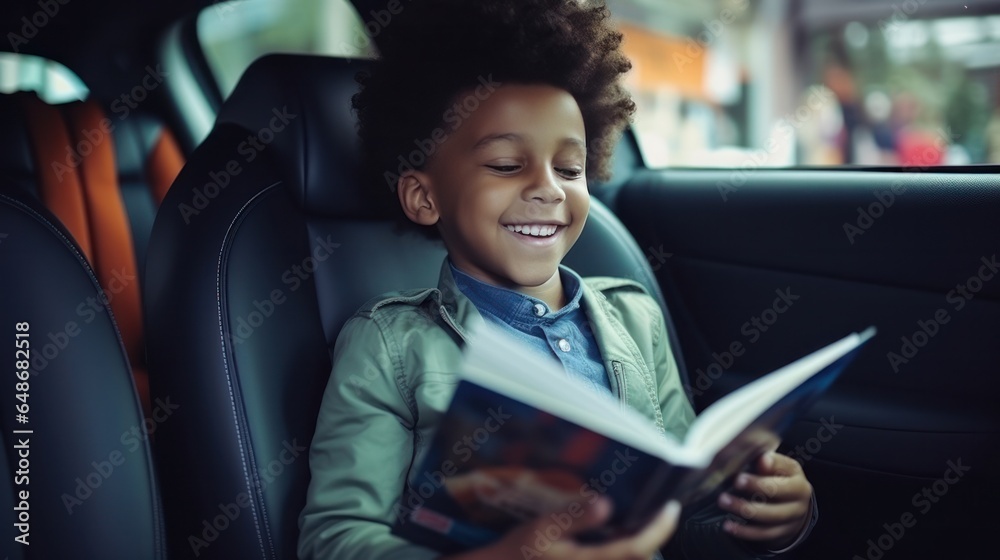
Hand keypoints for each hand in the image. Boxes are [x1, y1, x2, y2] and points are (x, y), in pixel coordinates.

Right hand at [446, 498, 680, 559]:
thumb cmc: (520, 551)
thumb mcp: (543, 528)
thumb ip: (575, 517)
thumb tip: (606, 504)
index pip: (637, 548)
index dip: (659, 529)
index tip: (671, 506)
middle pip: (640, 558)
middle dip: (652, 535)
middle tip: (657, 509)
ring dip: (638, 544)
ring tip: (640, 519)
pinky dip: (624, 551)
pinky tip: (617, 535)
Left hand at [717, 451, 812, 549]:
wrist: (793, 507)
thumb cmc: (778, 480)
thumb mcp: (776, 467)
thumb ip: (765, 461)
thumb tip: (760, 459)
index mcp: (796, 475)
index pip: (785, 467)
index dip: (771, 465)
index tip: (758, 461)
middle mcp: (800, 497)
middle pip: (779, 491)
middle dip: (756, 486)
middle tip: (735, 481)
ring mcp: (793, 517)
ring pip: (770, 516)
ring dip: (744, 509)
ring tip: (724, 501)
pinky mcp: (784, 532)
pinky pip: (764, 534)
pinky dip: (745, 531)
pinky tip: (729, 526)